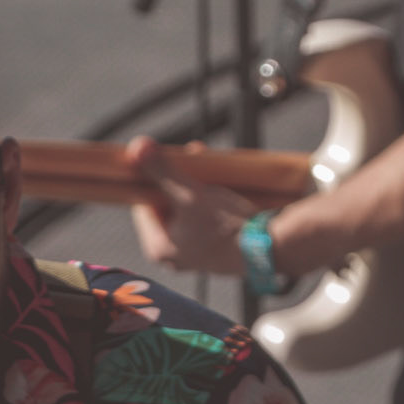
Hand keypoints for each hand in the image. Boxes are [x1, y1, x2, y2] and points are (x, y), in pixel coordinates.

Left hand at [125, 136, 251, 276]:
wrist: (267, 249)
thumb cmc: (226, 228)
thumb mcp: (189, 193)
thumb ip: (161, 170)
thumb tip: (136, 147)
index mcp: (158, 248)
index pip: (143, 205)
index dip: (153, 178)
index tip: (168, 159)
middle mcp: (173, 256)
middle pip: (166, 206)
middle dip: (178, 179)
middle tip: (191, 156)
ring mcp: (195, 254)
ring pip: (186, 210)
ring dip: (195, 186)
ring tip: (208, 169)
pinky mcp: (215, 250)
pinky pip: (203, 219)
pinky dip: (209, 201)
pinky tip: (220, 187)